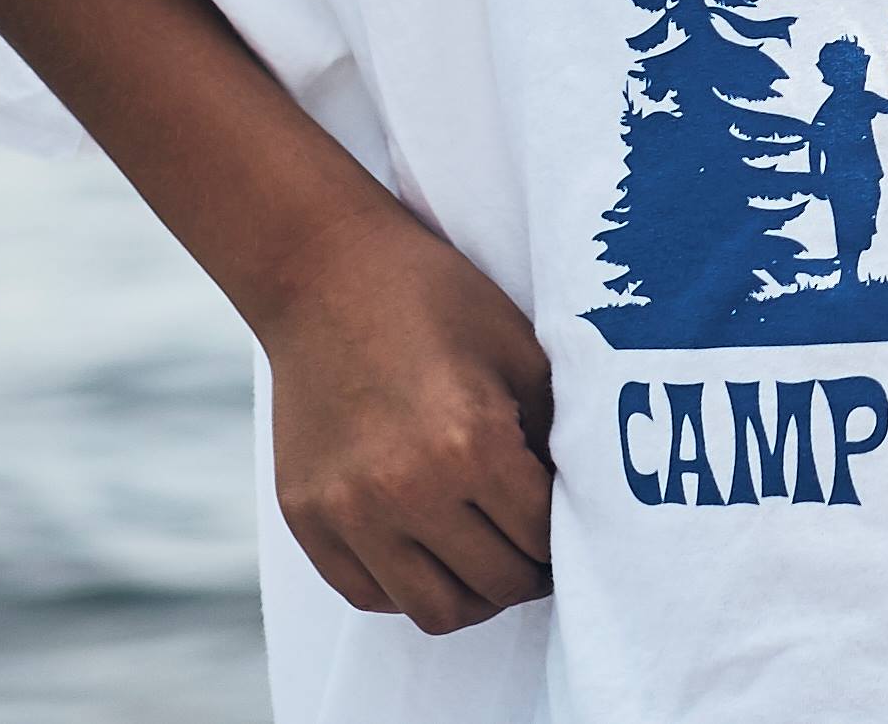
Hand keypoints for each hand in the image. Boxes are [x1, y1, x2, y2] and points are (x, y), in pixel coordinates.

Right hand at [259, 198, 553, 634]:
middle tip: (541, 553)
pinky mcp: (306, 519)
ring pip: (434, 611)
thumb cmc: (436, 301)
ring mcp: (347, 512)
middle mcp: (406, 490)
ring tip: (491, 562)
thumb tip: (581, 500)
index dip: (571, 540)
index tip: (578, 530)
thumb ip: (552, 434)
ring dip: (475, 595)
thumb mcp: (520, 353)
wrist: (324, 276)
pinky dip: (410, 587)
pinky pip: (370, 594)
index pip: (543, 538)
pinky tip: (433, 552)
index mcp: (470, 444)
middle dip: (530, 573)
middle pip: (495, 584)